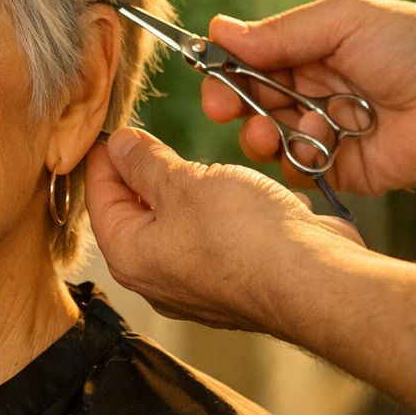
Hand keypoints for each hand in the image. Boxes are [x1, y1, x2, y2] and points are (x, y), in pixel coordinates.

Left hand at [85, 128, 363, 334]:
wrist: (316, 282)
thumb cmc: (244, 234)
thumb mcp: (184, 182)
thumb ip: (146, 163)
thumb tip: (118, 146)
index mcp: (129, 256)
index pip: (99, 197)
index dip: (105, 158)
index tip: (112, 129)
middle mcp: (157, 278)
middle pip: (136, 213)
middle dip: (146, 173)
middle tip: (154, 139)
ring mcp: (198, 285)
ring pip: (180, 224)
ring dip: (190, 191)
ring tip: (201, 165)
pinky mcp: (236, 282)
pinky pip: (218, 238)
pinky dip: (225, 214)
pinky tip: (242, 196)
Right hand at [202, 0, 415, 193]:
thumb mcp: (344, 21)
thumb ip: (281, 32)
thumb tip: (219, 30)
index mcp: (311, 53)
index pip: (251, 62)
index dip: (224, 69)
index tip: (207, 73)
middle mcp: (312, 93)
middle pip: (249, 102)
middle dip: (232, 103)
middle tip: (224, 107)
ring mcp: (323, 132)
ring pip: (265, 138)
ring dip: (261, 132)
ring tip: (272, 129)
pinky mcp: (339, 169)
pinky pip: (297, 169)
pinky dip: (297, 158)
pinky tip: (319, 141)